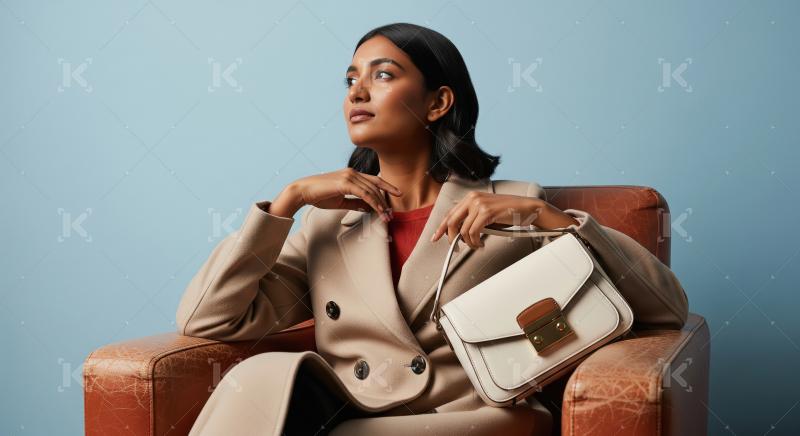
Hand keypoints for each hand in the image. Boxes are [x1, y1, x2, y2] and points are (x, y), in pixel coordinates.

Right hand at [290, 168, 401, 221]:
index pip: (373, 180)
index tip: (397, 193)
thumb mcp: (340, 200)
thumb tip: (368, 207)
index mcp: (351, 174)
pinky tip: (378, 211)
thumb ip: (355, 202)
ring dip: (381, 204)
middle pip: (375, 186)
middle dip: (385, 200)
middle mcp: (352, 172)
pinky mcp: (345, 182)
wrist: (303, 191)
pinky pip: (364, 194)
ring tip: (386, 216)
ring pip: (371, 190)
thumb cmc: (319, 196)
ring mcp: (349, 176)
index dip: (387, 186)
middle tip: (391, 214)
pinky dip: (373, 203)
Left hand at [430, 191, 577, 248]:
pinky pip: (473, 232)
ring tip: (476, 245)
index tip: (435, 237)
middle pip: (451, 221)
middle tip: (457, 247)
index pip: (450, 213)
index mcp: (471, 196)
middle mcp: (473, 198)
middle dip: (451, 238)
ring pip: (463, 230)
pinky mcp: (486, 212)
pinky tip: (481, 244)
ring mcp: (479, 204)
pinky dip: (475, 241)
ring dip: (469, 242)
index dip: (441, 227)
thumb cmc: (508, 213)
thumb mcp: (486, 214)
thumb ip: (472, 219)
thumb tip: (458, 234)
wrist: (527, 208)